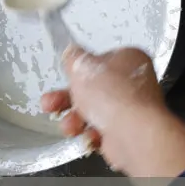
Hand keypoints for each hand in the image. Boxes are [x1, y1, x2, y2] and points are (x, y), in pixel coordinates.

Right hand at [41, 47, 184, 177]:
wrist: (132, 133)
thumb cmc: (116, 96)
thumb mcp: (83, 67)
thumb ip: (74, 57)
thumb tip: (71, 51)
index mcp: (129, 60)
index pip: (101, 61)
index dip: (81, 70)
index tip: (68, 74)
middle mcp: (133, 83)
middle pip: (92, 89)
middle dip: (66, 99)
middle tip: (52, 103)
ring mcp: (129, 108)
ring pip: (92, 112)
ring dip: (74, 119)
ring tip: (70, 125)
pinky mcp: (125, 130)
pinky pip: (99, 131)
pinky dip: (90, 134)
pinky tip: (88, 134)